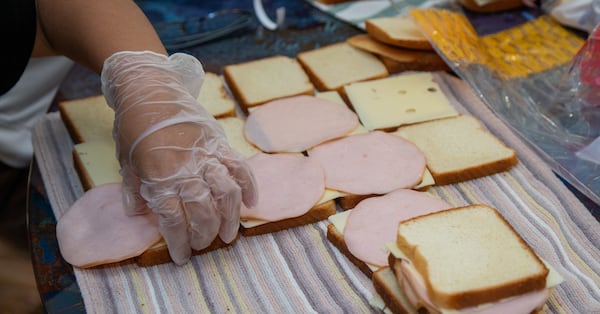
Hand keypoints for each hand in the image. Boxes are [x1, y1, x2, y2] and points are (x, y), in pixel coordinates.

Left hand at [101, 51, 256, 264]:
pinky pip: (239, 166)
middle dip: (204, 234)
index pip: (172, 219)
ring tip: (230, 234)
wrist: (149, 88)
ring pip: (226, 193)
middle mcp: (185, 169)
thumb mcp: (125, 160)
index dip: (178, 242)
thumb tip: (137, 214)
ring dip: (230, 217)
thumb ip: (134, 189)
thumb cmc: (133, 125)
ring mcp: (206, 155)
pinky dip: (249, 185)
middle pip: (202, 211)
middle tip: (204, 245)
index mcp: (159, 176)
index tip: (182, 257)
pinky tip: (251, 202)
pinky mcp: (219, 142)